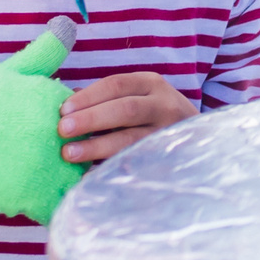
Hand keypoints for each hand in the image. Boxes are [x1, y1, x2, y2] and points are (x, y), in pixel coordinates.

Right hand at [0, 16, 83, 225]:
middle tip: (43, 164)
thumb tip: (67, 25)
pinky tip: (30, 201)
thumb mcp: (8, 72)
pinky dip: (49, 207)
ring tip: (39, 183)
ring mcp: (46, 162)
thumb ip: (43, 54)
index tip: (47, 135)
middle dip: (75, 160)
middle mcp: (56, 128)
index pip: (88, 120)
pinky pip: (57, 206)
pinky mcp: (32, 193)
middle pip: (86, 151)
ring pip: (76, 181)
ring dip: (66, 185)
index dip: (74, 130)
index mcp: (55, 99)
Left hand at [59, 71, 196, 164]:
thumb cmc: (151, 113)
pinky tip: (89, 175)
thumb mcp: (136, 95)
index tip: (63, 110)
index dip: (88, 97)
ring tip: (68, 153)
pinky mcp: (165, 157)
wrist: (197, 135)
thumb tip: (64, 106)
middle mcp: (163, 105)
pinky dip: (110, 167)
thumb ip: (105, 98)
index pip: (116, 84)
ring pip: (131, 139)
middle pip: (125, 109)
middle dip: (91, 119)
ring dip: (96, 146)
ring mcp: (166, 133)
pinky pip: (135, 163)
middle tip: (62, 129)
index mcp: (150, 84)